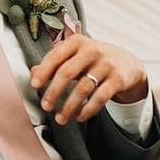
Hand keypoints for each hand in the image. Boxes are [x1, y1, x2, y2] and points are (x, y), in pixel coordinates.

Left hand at [29, 34, 147, 124]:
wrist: (127, 63)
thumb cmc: (92, 59)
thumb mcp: (74, 56)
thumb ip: (54, 63)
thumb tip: (33, 73)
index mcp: (76, 41)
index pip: (56, 56)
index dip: (44, 71)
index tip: (34, 85)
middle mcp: (92, 50)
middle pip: (67, 72)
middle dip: (54, 91)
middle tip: (46, 106)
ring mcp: (106, 64)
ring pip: (83, 88)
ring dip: (69, 106)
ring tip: (61, 118)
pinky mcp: (118, 79)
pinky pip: (100, 97)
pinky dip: (88, 109)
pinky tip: (79, 117)